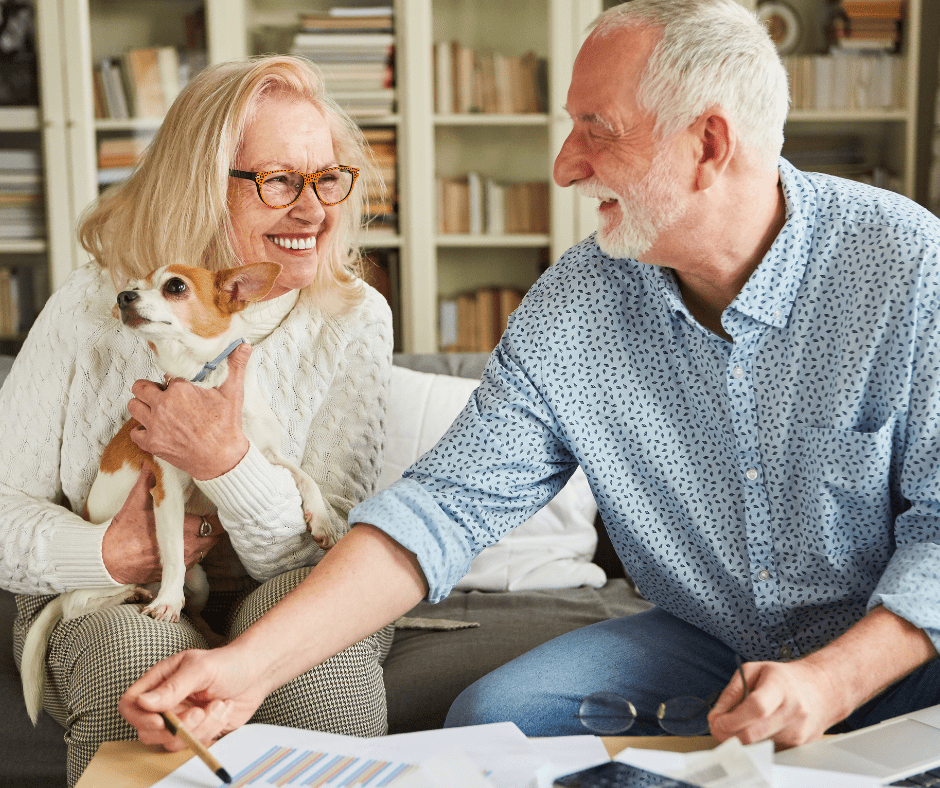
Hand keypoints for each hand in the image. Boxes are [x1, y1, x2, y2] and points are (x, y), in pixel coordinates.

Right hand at [102, 465, 221, 584]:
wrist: (107, 560)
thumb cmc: (123, 531)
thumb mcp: (135, 502)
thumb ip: (146, 481)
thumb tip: (150, 462)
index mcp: (184, 529)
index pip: (214, 522)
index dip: (217, 515)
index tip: (215, 508)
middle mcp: (188, 548)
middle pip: (214, 537)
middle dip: (212, 528)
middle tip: (207, 517)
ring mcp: (182, 562)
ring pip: (205, 551)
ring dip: (204, 541)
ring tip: (198, 530)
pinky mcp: (174, 572)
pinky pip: (193, 562)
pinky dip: (193, 554)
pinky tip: (185, 545)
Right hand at [119, 644, 269, 750]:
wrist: (257, 674)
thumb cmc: (229, 663)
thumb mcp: (201, 669)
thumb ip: (173, 687)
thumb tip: (143, 702)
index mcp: (161, 680)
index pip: (131, 704)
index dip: (139, 717)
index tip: (161, 721)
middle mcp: (167, 702)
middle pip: (148, 730)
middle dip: (178, 726)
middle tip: (200, 712)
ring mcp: (181, 718)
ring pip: (173, 740)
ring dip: (200, 727)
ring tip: (218, 705)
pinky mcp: (197, 730)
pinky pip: (193, 744)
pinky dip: (211, 731)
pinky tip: (224, 710)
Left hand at [127, 344, 251, 480]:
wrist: (222, 459)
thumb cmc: (227, 426)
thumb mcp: (233, 393)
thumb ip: (235, 367)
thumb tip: (244, 345)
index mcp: (180, 389)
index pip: (164, 376)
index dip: (172, 382)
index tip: (180, 388)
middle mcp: (163, 405)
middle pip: (140, 387)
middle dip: (149, 390)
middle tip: (162, 397)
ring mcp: (155, 425)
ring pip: (133, 406)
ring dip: (143, 407)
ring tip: (157, 411)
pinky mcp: (152, 443)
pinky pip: (135, 432)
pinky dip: (143, 431)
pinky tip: (157, 430)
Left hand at [707, 658, 842, 747]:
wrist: (821, 689)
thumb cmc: (784, 678)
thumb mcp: (753, 671)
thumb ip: (731, 693)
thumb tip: (715, 717)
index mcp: (780, 687)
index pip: (756, 709)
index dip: (732, 719)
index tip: (717, 722)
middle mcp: (793, 712)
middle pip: (755, 734)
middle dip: (729, 735)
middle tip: (717, 728)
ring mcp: (799, 732)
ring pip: (759, 746)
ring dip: (741, 739)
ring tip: (738, 724)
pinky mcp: (801, 747)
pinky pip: (770, 751)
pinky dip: (757, 744)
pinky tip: (757, 730)